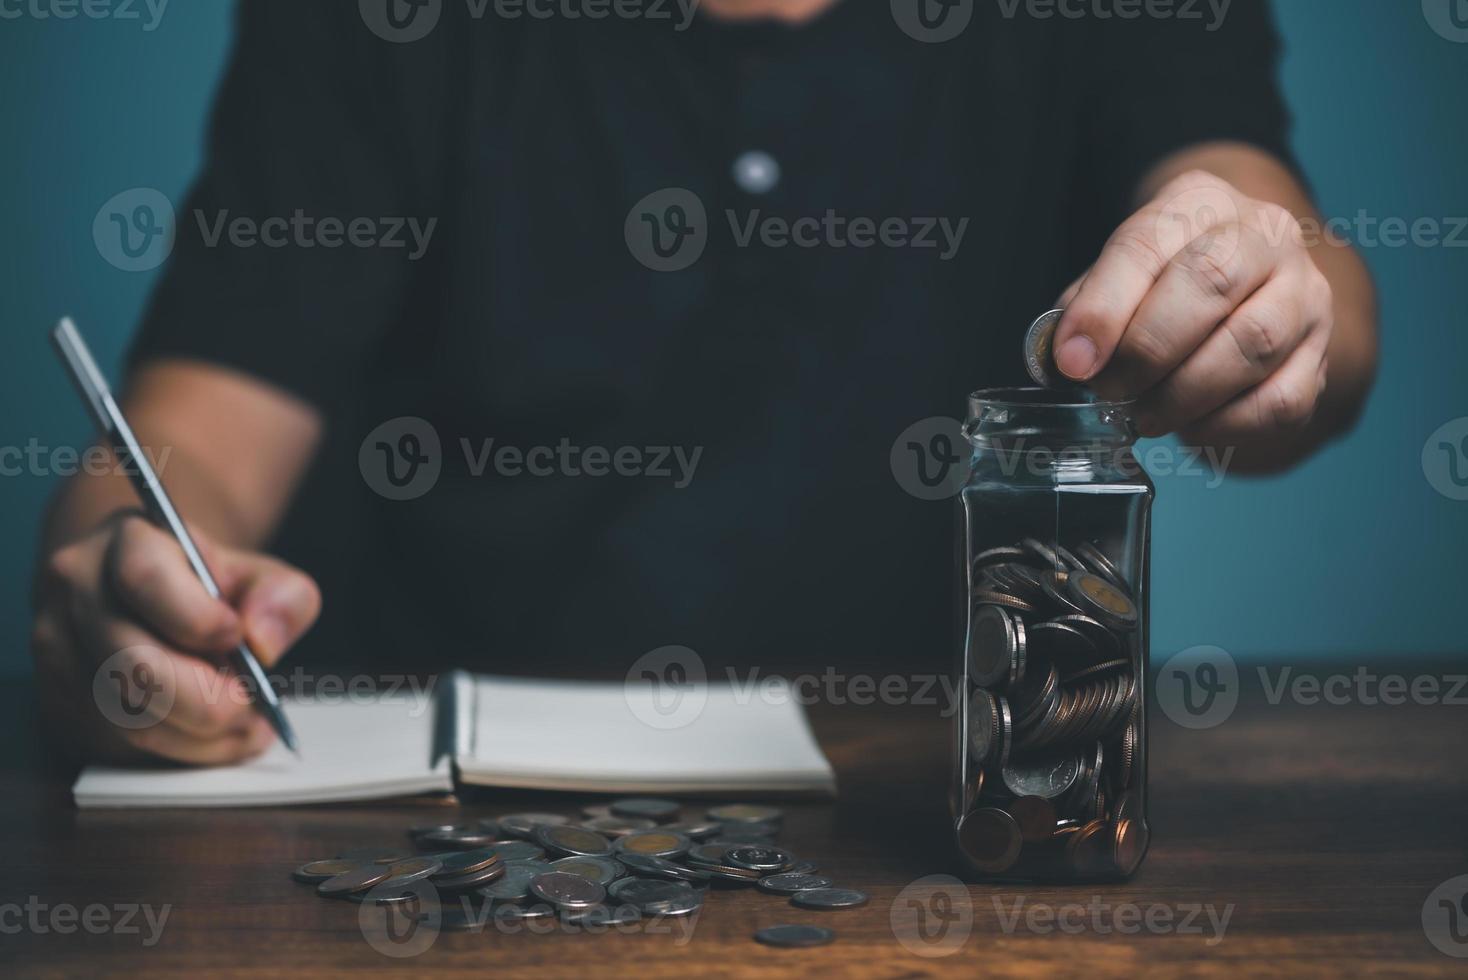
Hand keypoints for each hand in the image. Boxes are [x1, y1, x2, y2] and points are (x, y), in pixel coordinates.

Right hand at [31, 510, 319, 764]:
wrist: (149, 597)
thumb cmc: (206, 587)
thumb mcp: (258, 574)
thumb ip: (282, 597)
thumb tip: (263, 642)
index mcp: (125, 543)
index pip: (145, 579)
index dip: (199, 619)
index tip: (239, 637)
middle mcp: (77, 592)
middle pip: (132, 663)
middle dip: (207, 697)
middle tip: (252, 702)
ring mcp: (58, 649)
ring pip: (126, 716)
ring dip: (199, 734)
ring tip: (248, 725)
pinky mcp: (60, 701)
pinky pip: (121, 744)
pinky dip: (181, 749)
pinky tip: (218, 737)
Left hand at [1053, 170, 1333, 443]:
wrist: (1246, 284)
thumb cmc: (1166, 280)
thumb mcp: (1121, 273)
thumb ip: (1088, 307)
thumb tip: (1067, 358)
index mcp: (1200, 203)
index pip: (1147, 244)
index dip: (1105, 309)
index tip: (1074, 361)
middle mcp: (1265, 236)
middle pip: (1211, 284)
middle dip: (1147, 350)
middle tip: (1110, 391)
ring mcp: (1304, 294)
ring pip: (1252, 344)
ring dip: (1184, 394)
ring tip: (1144, 416)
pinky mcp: (1320, 355)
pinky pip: (1280, 401)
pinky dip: (1226, 426)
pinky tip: (1191, 428)